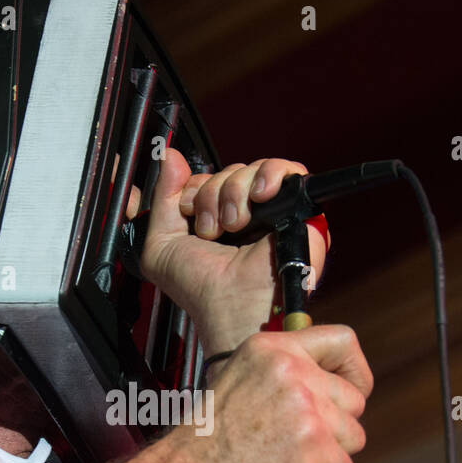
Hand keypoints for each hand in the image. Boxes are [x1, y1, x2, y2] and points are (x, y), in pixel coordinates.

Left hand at [136, 150, 330, 352]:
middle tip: (212, 230)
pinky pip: (289, 171)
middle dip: (211, 195)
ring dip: (234, 193)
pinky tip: (258, 198)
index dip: (194, 190)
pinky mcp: (300, 211)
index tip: (190, 214)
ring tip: (234, 225)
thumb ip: (162, 198)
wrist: (229, 304)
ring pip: (252, 169)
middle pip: (228, 172)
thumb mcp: (161, 244)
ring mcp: (272, 212)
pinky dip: (270, 175)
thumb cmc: (200, 289)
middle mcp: (245, 216)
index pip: (206, 179)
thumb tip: (170, 158)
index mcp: (216, 222)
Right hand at [168, 325, 371, 462]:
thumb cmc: (208, 443)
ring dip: (331, 457)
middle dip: (337, 428)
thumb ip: (283, 375)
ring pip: (354, 436)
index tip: (349, 394)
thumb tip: (329, 386)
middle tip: (301, 445)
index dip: (355, 372)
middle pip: (354, 399)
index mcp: (272, 349)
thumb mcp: (239, 382)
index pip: (343, 341)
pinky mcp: (314, 444)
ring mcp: (305, 406)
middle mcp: (291, 370)